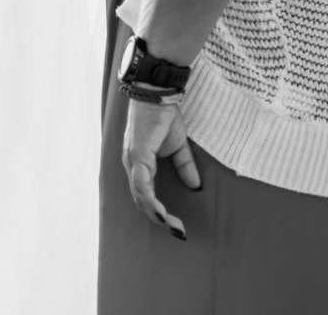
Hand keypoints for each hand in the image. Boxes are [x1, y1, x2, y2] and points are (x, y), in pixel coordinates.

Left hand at [120, 95, 199, 239]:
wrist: (157, 95)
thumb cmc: (163, 117)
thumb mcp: (177, 146)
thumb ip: (183, 165)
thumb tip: (195, 186)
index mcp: (140, 164)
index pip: (145, 195)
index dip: (158, 212)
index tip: (176, 226)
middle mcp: (132, 164)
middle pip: (141, 200)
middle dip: (159, 219)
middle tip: (178, 232)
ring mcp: (133, 159)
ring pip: (139, 195)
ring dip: (155, 214)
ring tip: (172, 226)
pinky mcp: (137, 153)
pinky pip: (141, 181)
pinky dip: (149, 198)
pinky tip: (159, 211)